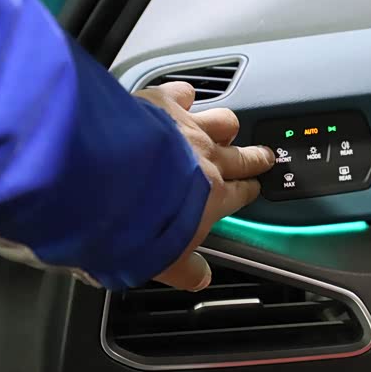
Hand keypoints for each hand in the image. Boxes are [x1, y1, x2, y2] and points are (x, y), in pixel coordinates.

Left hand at [134, 82, 274, 290]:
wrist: (106, 181)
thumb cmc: (137, 225)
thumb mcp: (162, 261)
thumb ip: (185, 268)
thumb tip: (200, 278)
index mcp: (212, 197)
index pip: (240, 194)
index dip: (249, 190)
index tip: (254, 187)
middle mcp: (208, 159)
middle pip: (243, 156)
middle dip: (256, 157)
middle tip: (264, 155)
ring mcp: (188, 128)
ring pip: (223, 121)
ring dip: (225, 126)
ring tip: (226, 127)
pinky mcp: (163, 103)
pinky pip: (183, 93)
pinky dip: (184, 95)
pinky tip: (181, 96)